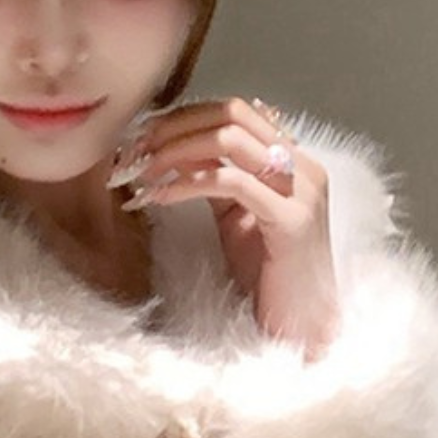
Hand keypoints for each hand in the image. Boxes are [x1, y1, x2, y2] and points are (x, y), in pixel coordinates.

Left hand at [111, 94, 339, 353]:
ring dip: (174, 150)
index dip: (184, 117)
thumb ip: (216, 181)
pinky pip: (229, 182)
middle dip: (175, 126)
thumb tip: (174, 152)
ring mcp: (301, 189)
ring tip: (141, 172)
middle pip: (231, 113)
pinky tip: (159, 197)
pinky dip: (186, 183)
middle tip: (134, 150)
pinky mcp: (290, 219)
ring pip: (229, 139)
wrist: (303, 327)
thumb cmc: (268, 278)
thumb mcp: (237, 217)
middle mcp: (302, 165)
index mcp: (292, 159)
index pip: (235, 111)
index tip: (142, 137)